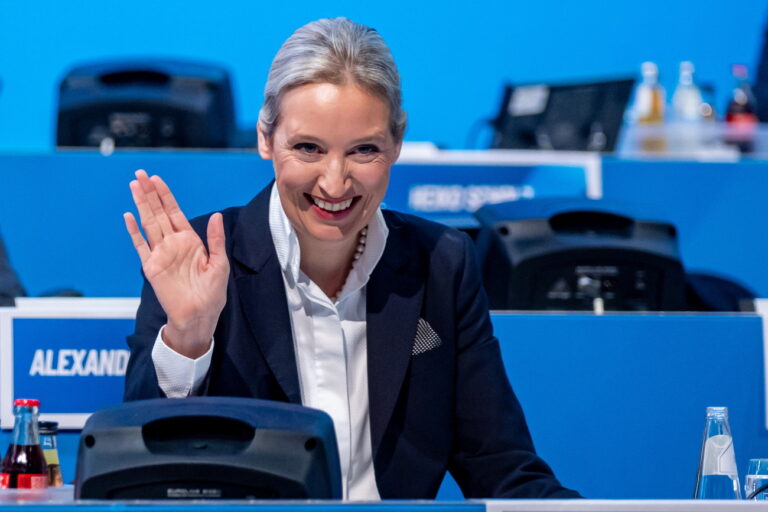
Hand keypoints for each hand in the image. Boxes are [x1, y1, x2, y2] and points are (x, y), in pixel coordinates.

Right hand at [124, 170, 228, 357]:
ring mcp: (161, 254)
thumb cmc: (212, 293)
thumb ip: (215, 239)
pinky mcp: (152, 267)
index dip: (166, 196)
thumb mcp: (219, 264)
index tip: (157, 179)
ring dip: (141, 205)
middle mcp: (173, 244)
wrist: (199, 316)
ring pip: (148, 224)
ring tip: (133, 186)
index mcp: (190, 241)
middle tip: (140, 174)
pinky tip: (128, 216)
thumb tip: (216, 215)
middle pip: (158, 213)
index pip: (175, 213)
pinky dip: (134, 231)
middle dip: (150, 194)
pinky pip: (140, 246)